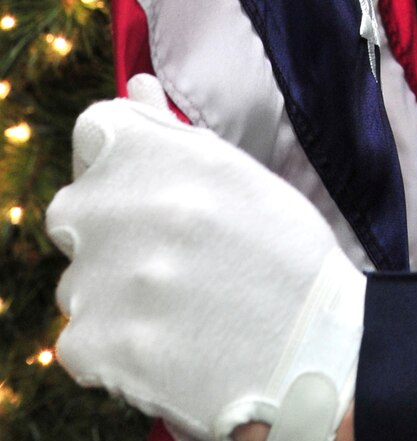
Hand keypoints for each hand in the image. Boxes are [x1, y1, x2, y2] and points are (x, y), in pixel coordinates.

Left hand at [47, 76, 364, 440]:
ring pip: (78, 280)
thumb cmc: (286, 257)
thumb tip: (136, 87)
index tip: (151, 192)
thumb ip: (169, 132)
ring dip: (113, 292)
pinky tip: (167, 346)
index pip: (94, 134)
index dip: (121, 162)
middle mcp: (115, 206)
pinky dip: (113, 348)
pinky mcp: (91, 345)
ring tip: (180, 309)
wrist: (316, 353)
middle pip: (76, 211)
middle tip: (170, 261)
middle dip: (111, 231)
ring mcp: (98, 278)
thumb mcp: (235, 175)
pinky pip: (79, 340)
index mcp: (154, 153)